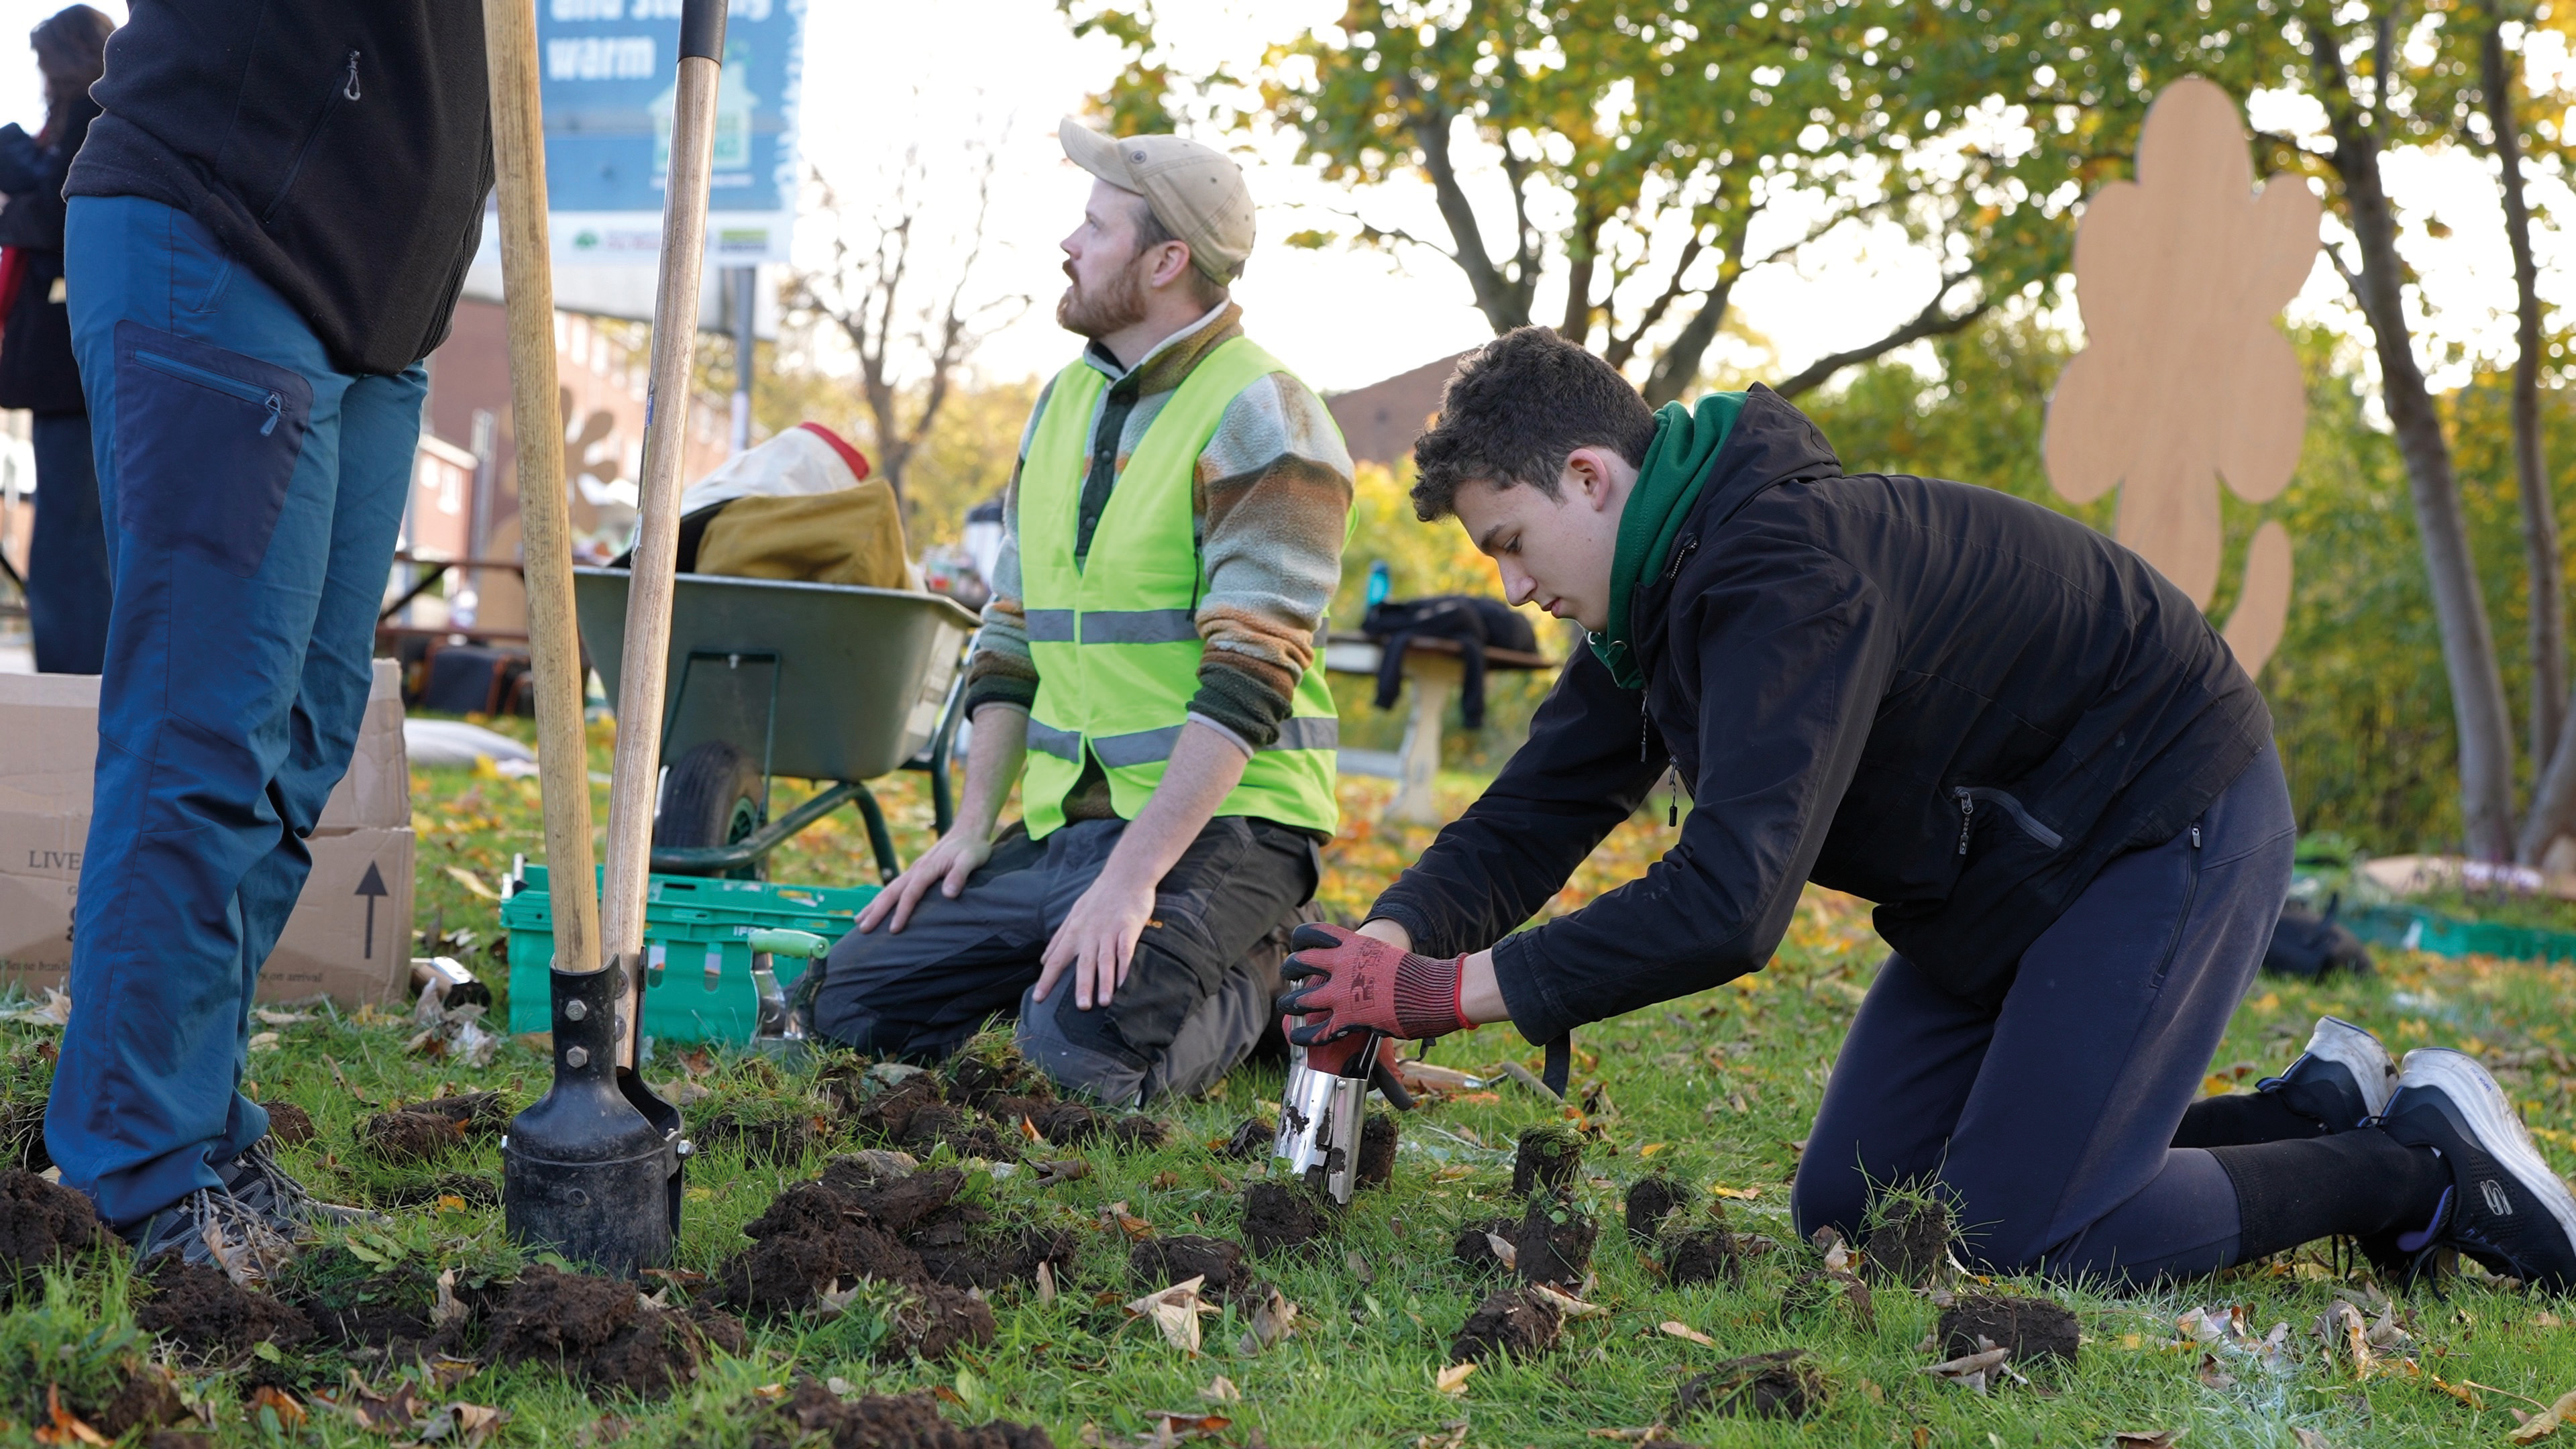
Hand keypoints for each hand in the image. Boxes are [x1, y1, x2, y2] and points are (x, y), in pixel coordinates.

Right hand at [853, 828, 992, 934]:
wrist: (968, 830)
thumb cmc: (972, 847)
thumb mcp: (971, 859)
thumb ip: (959, 875)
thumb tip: (948, 894)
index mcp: (927, 868)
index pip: (911, 893)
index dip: (902, 912)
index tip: (893, 930)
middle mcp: (916, 869)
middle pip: (891, 892)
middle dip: (876, 911)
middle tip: (863, 929)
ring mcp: (914, 870)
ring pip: (889, 889)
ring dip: (874, 906)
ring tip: (859, 921)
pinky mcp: (916, 872)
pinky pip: (895, 887)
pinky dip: (882, 899)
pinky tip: (876, 908)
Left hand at [1034, 868, 1155, 1009]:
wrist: (1125, 874)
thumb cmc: (1099, 896)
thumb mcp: (1073, 914)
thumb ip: (1059, 938)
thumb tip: (1043, 960)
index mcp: (1074, 931)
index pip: (1056, 959)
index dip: (1047, 979)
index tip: (1038, 999)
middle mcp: (1090, 933)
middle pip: (1084, 963)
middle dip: (1082, 987)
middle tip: (1081, 1008)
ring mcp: (1110, 930)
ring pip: (1106, 960)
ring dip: (1104, 982)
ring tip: (1104, 1002)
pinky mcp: (1129, 927)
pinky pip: (1126, 950)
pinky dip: (1125, 966)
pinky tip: (1124, 982)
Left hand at [1276, 921, 1469, 1043]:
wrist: (1435, 989)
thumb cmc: (1418, 973)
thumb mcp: (1386, 955)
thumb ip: (1368, 961)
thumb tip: (1366, 969)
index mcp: (1352, 945)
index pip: (1313, 934)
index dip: (1300, 940)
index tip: (1298, 946)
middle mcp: (1341, 966)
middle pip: (1299, 963)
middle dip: (1291, 969)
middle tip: (1291, 976)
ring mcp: (1342, 993)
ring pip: (1300, 999)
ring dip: (1290, 1004)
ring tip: (1287, 1007)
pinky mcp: (1347, 1019)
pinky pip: (1316, 1030)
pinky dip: (1304, 1035)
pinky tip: (1298, 1037)